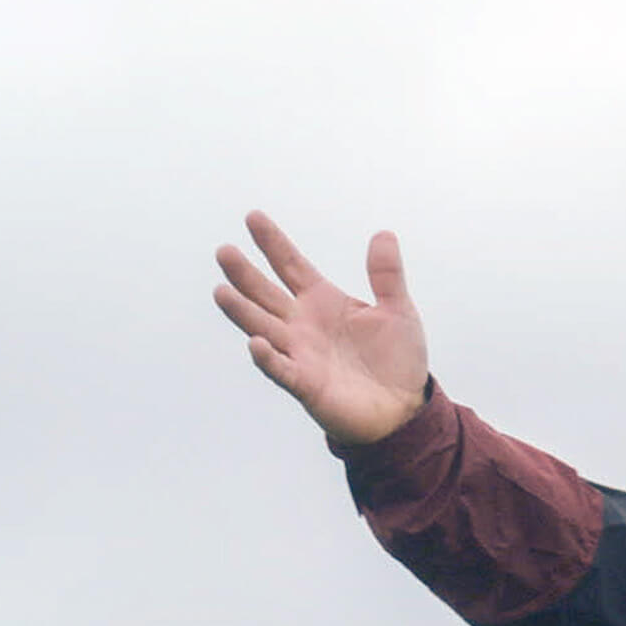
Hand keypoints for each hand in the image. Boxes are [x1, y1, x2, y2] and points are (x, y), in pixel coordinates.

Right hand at [214, 210, 429, 445]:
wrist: (404, 409)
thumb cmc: (398, 361)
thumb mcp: (398, 311)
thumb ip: (387, 275)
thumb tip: (384, 234)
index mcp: (322, 301)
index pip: (291, 265)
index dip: (273, 243)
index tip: (253, 217)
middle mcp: (303, 324)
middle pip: (265, 293)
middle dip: (245, 274)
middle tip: (224, 251)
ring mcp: (300, 353)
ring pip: (262, 328)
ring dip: (242, 311)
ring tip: (221, 291)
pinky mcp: (305, 384)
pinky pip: (281, 370)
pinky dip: (268, 358)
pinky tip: (256, 343)